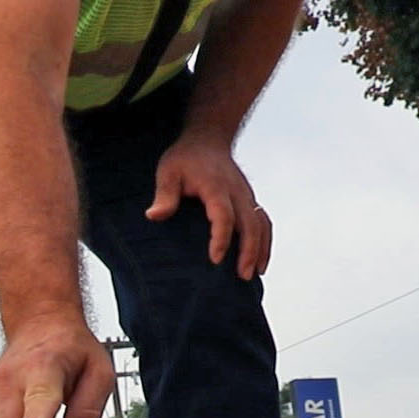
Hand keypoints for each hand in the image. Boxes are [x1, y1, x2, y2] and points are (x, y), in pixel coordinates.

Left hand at [146, 135, 271, 279]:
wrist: (208, 139)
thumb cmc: (185, 158)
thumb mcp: (168, 171)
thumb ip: (165, 194)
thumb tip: (154, 215)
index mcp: (216, 186)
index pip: (223, 215)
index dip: (221, 237)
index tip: (215, 259)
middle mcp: (237, 192)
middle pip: (250, 223)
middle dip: (248, 251)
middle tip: (241, 276)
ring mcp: (246, 196)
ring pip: (261, 224)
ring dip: (260, 250)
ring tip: (253, 275)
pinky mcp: (249, 201)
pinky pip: (263, 222)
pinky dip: (264, 242)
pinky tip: (259, 262)